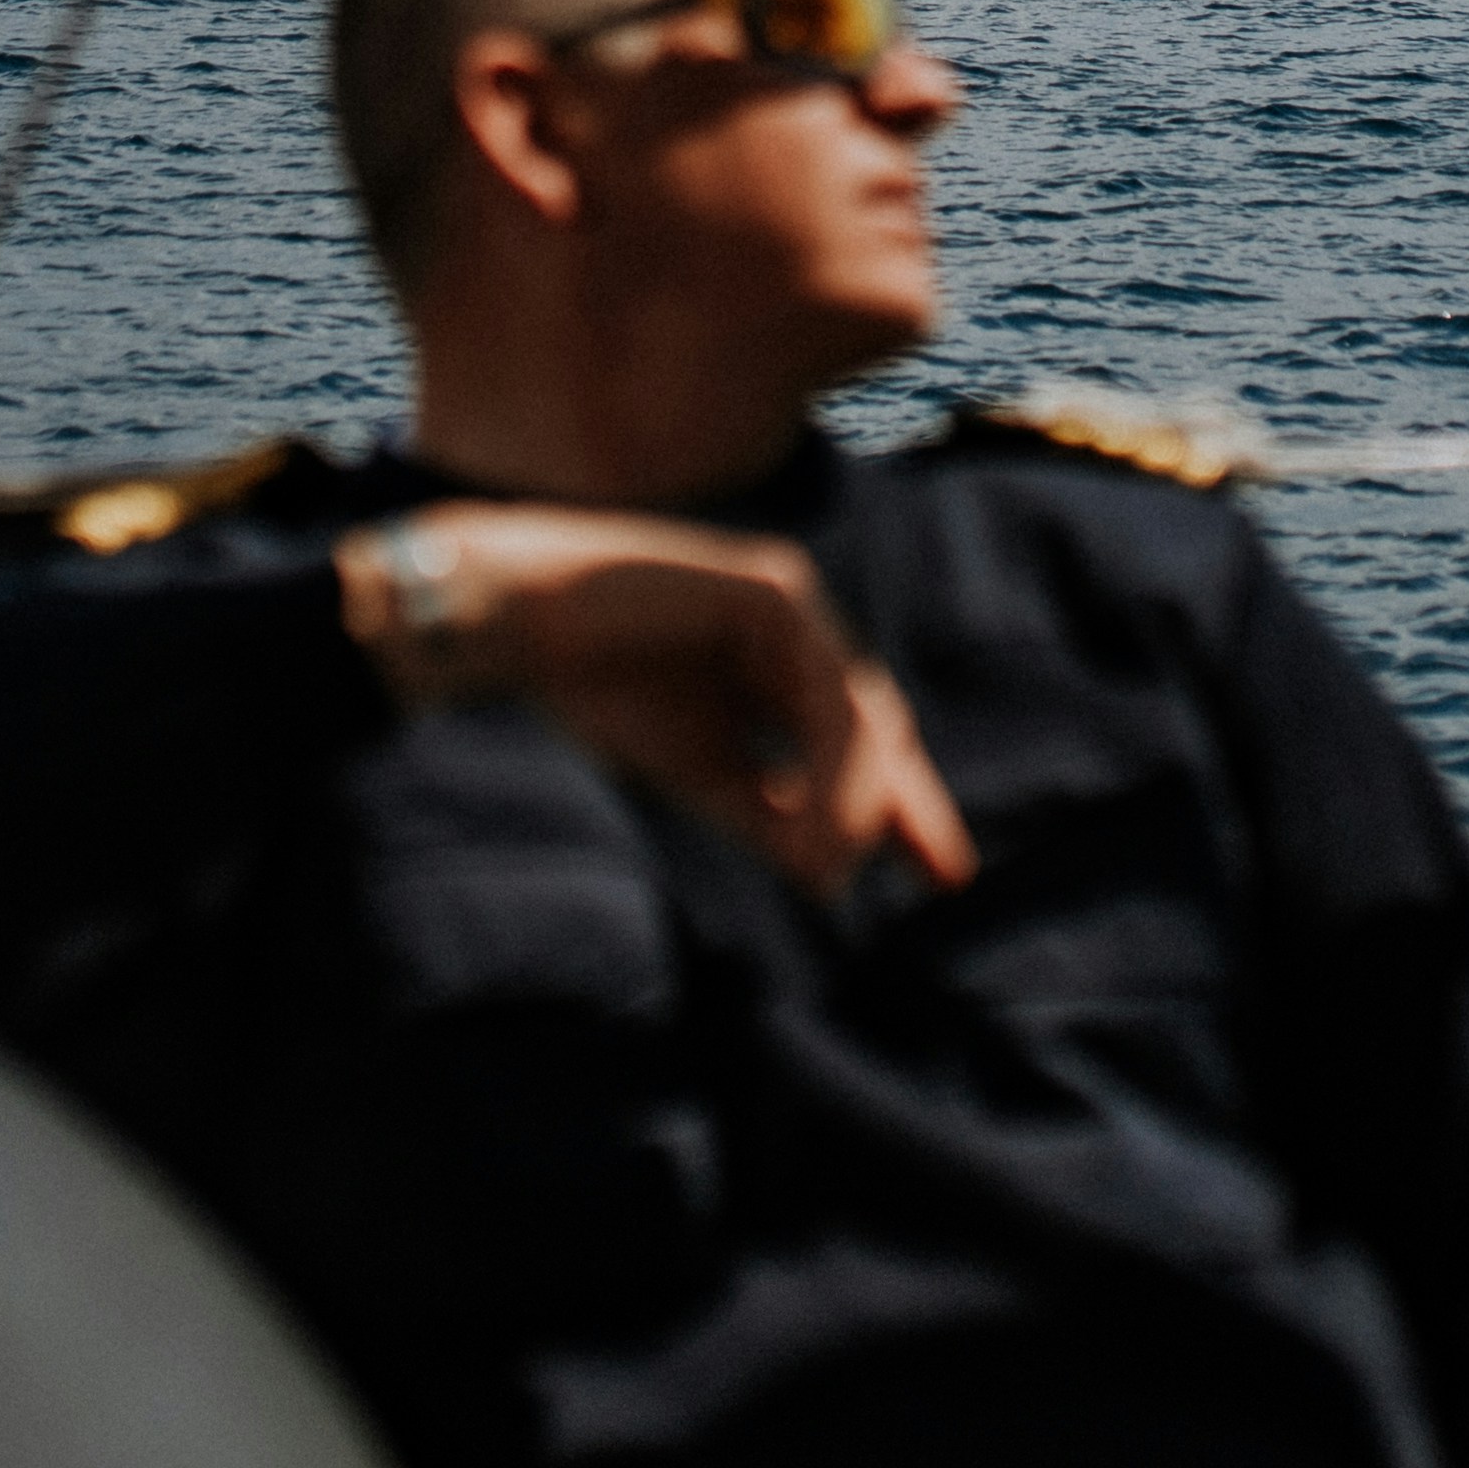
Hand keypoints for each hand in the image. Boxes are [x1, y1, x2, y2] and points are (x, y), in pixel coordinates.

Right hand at [338, 505, 977, 898]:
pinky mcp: (771, 590)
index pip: (857, 742)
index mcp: (781, 665)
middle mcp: (799, 630)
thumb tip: (835, 878)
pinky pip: (823, 684)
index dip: (901, 805)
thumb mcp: (701, 770)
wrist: (525, 626)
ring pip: (856, 712)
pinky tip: (828, 815)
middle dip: (905, 800)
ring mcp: (790, 603)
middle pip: (877, 725)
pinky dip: (832, 755)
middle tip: (943, 874)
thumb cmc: (601, 687)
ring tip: (843, 864)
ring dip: (859, 795)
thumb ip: (767, 813)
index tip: (942, 874)